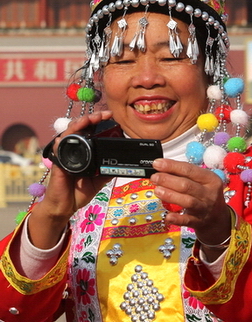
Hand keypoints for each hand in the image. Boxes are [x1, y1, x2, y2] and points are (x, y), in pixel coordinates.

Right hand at [29, 110, 113, 247]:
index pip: (89, 130)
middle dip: (90, 118)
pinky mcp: (58, 164)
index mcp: (84, 151)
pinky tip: (65, 137)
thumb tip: (123, 162)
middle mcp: (73, 150)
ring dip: (77, 125)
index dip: (97, 121)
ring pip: (68, 134)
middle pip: (79, 128)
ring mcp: (64, 155)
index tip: (109, 116)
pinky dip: (62, 142)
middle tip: (103, 115)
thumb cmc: (79, 191)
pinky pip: (58, 150)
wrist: (66, 207)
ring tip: (88, 120)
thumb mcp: (99, 179)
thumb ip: (108, 169)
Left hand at [151, 158, 231, 258]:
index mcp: (210, 179)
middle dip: (168, 180)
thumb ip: (186, 175)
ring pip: (187, 201)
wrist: (218, 218)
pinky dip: (177, 219)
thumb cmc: (206, 195)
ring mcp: (204, 208)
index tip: (157, 163)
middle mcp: (209, 193)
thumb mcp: (203, 182)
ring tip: (157, 190)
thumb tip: (164, 169)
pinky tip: (167, 216)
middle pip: (187, 185)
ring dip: (171, 195)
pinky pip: (187, 220)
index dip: (172, 166)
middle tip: (155, 177)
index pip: (189, 170)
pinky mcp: (199, 221)